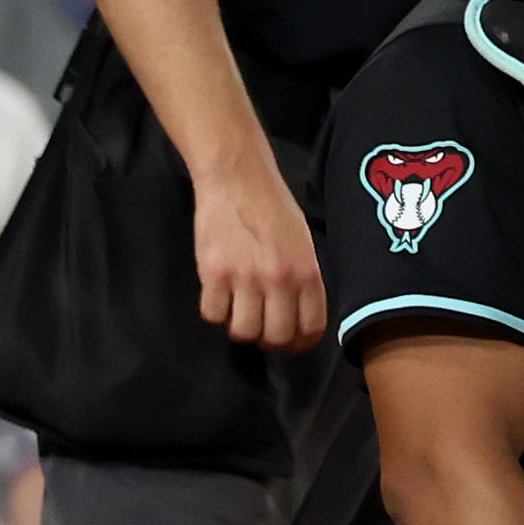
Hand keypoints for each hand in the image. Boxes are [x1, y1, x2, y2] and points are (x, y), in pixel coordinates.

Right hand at [191, 146, 324, 351]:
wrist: (239, 181)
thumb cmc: (275, 210)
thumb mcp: (303, 244)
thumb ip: (303, 280)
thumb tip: (299, 315)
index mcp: (308, 273)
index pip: (310, 328)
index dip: (299, 344)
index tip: (290, 344)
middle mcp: (280, 280)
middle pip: (275, 337)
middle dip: (268, 341)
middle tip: (260, 329)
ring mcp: (246, 278)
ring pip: (243, 332)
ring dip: (239, 327)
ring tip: (238, 311)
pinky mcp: (213, 274)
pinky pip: (213, 315)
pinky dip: (215, 311)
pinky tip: (219, 295)